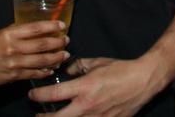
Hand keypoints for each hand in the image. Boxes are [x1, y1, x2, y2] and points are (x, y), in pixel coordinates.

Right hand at [0, 21, 69, 84]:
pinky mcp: (15, 76)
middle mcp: (14, 48)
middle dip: (58, 43)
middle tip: (66, 40)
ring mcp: (15, 63)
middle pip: (42, 45)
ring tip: (64, 55)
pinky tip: (52, 68)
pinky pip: (35, 73)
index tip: (62, 26)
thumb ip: (20, 31)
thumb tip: (40, 28)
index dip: (51, 26)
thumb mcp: (3, 33)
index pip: (35, 28)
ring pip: (42, 61)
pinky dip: (46, 71)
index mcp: (10, 34)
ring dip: (56, 58)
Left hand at [28, 56, 162, 115]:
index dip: (38, 95)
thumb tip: (66, 69)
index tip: (32, 94)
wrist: (143, 81)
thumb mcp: (97, 62)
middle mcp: (87, 105)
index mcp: (85, 87)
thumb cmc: (120, 70)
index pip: (53, 94)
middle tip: (38, 114)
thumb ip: (79, 66)